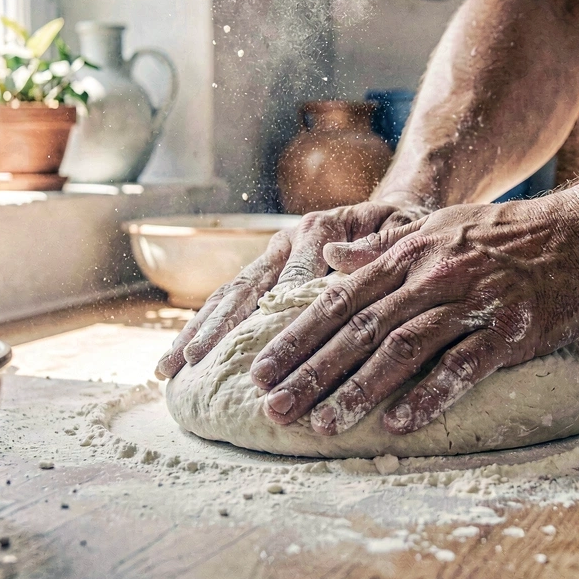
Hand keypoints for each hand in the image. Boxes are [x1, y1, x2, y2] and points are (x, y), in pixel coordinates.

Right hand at [155, 199, 429, 379]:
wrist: (396, 209)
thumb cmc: (408, 227)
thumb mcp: (406, 228)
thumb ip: (379, 243)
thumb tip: (336, 257)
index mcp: (322, 230)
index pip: (292, 281)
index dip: (273, 318)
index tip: (255, 355)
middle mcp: (290, 239)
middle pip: (246, 288)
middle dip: (217, 329)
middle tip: (193, 365)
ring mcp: (274, 254)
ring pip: (229, 295)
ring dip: (199, 332)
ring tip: (170, 369)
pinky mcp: (268, 269)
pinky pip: (230, 300)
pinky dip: (203, 329)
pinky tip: (179, 361)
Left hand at [248, 190, 578, 435]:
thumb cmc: (506, 237)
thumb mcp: (438, 228)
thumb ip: (381, 246)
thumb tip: (328, 254)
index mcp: (408, 255)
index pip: (339, 298)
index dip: (296, 336)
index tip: (259, 370)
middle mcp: (431, 276)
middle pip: (359, 328)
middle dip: (312, 371)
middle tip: (273, 408)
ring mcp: (470, 302)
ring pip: (402, 348)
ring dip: (358, 390)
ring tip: (323, 426)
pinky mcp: (509, 329)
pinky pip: (462, 365)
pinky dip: (429, 395)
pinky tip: (400, 424)